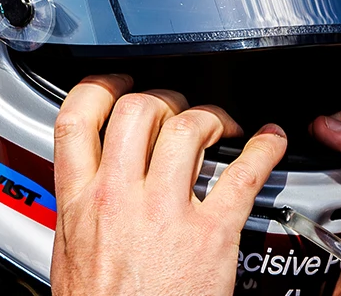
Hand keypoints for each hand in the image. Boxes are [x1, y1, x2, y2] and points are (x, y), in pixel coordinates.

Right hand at [50, 74, 286, 295]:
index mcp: (79, 203)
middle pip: (138, 110)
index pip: (76, 118)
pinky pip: (242, 174)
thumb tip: (90, 184)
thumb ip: (81, 212)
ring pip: (187, 128)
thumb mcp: (71, 257)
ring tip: (220, 124)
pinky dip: (263, 149)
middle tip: (176, 108)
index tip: (118, 83)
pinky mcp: (210, 234)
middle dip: (162, 97)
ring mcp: (165, 212)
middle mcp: (119, 199)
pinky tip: (270, 141)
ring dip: (209, 115)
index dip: (100, 86)